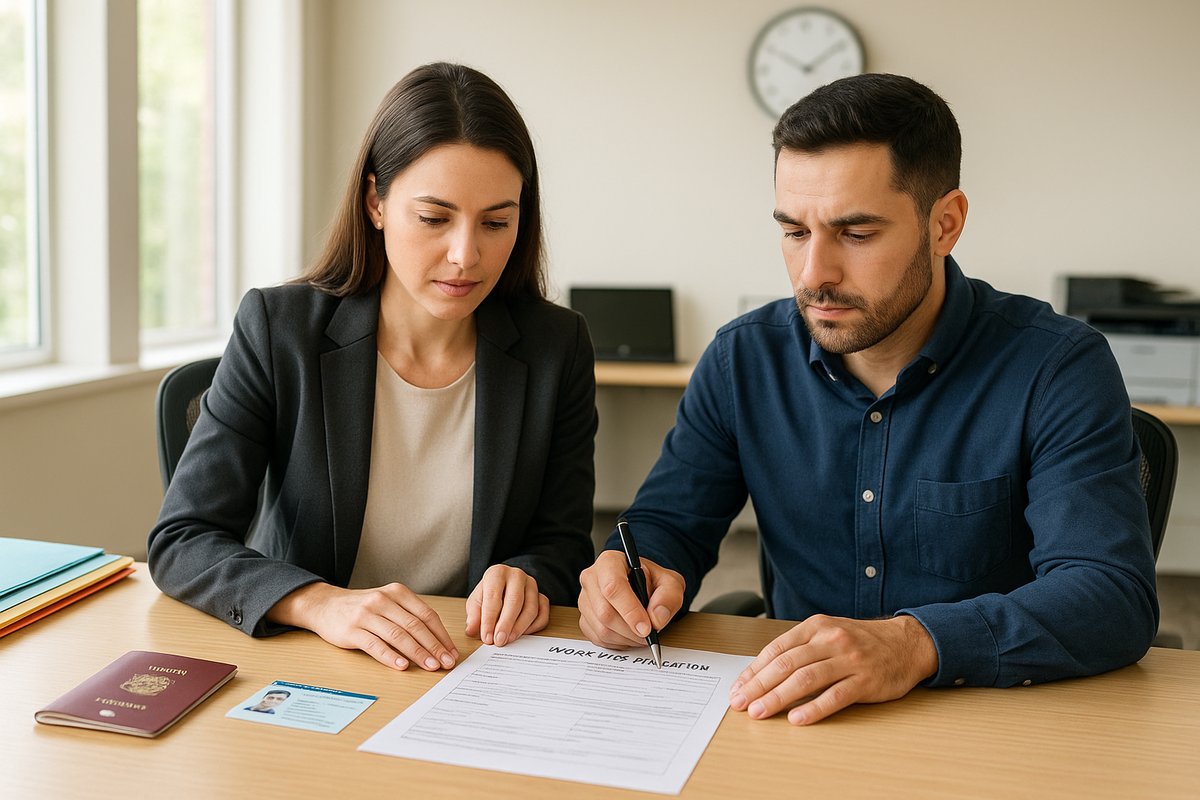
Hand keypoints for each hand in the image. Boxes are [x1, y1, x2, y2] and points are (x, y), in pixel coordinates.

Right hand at [267, 582, 458, 671]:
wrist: (325, 605)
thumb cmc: (363, 607)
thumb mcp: (388, 602)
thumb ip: (409, 616)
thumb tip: (437, 642)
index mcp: (397, 592)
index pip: (426, 614)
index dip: (441, 635)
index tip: (451, 652)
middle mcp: (383, 600)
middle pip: (415, 626)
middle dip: (434, 646)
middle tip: (446, 663)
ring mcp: (367, 614)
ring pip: (398, 635)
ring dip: (417, 653)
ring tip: (430, 667)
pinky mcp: (352, 630)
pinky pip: (375, 645)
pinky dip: (390, 656)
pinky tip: (402, 666)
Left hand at [464, 564, 549, 645]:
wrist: (505, 585)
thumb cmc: (490, 593)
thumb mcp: (476, 601)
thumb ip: (473, 615)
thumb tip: (471, 630)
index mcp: (497, 573)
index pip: (493, 597)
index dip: (489, 619)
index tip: (486, 637)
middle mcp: (517, 576)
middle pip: (515, 601)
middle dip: (506, 624)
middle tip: (499, 641)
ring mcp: (532, 585)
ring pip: (531, 609)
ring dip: (519, 628)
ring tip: (509, 640)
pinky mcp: (542, 597)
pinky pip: (542, 615)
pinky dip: (533, 628)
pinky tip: (522, 635)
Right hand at [577, 550, 684, 648]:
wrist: (642, 586)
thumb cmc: (652, 581)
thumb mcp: (670, 582)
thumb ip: (668, 597)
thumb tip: (656, 618)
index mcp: (610, 562)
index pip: (613, 587)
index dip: (630, 610)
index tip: (646, 628)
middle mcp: (592, 578)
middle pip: (605, 612)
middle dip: (631, 630)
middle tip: (649, 635)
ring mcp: (585, 599)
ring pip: (601, 629)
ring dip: (626, 638)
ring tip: (641, 634)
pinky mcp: (584, 618)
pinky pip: (598, 638)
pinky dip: (618, 643)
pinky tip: (629, 634)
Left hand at [729, 614, 937, 724]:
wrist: (906, 643)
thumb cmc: (860, 642)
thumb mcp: (828, 634)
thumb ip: (800, 650)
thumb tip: (763, 674)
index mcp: (816, 627)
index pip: (776, 650)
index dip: (754, 671)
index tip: (738, 688)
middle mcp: (830, 640)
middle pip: (786, 665)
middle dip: (759, 686)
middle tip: (741, 703)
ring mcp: (848, 660)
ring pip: (805, 680)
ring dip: (778, 698)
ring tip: (760, 712)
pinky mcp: (865, 681)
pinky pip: (835, 696)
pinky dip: (814, 708)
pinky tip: (797, 719)